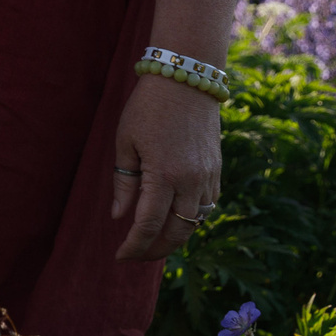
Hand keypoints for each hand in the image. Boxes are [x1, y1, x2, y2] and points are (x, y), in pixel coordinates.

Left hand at [112, 73, 221, 260]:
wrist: (187, 79)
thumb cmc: (147, 108)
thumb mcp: (125, 142)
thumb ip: (123, 183)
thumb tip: (119, 217)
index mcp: (163, 175)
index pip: (149, 226)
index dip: (134, 246)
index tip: (119, 255)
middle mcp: (190, 181)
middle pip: (176, 233)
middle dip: (154, 251)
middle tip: (135, 256)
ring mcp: (207, 177)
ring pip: (194, 223)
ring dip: (174, 238)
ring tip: (152, 243)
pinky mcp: (217, 170)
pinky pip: (207, 206)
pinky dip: (191, 219)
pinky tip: (174, 220)